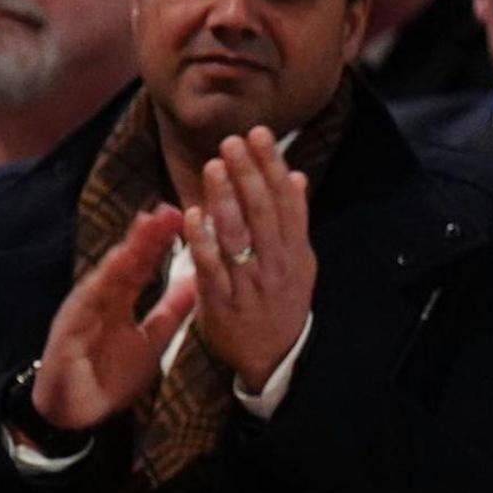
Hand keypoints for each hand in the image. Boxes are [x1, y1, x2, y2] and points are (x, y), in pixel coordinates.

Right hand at [29, 204, 199, 432]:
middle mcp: (100, 300)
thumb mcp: (152, 341)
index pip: (142, 265)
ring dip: (125, 251)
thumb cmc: (109, 377)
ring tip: (145, 228)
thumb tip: (196, 280)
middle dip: (145, 237)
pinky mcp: (68, 330)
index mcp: (119, 301)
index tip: (182, 216)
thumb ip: (171, 311)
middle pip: (125, 263)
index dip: (160, 242)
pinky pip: (86, 303)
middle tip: (168, 210)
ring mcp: (82, 312)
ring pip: (106, 276)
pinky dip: (101, 283)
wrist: (77, 414)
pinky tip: (117, 264)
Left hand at [185, 127, 317, 391]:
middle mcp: (276, 264)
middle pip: (263, 211)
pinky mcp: (223, 302)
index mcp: (295, 251)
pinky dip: (204, 240)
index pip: (286, 200)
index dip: (273, 166)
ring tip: (213, 166)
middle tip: (232, 142)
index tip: (259, 135)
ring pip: (240, 234)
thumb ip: (293, 221)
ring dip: (226, 198)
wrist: (273, 358)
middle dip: (248, 173)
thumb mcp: (298, 261)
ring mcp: (250, 283)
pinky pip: (213, 267)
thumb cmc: (280, 301)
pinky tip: (194, 215)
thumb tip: (295, 176)